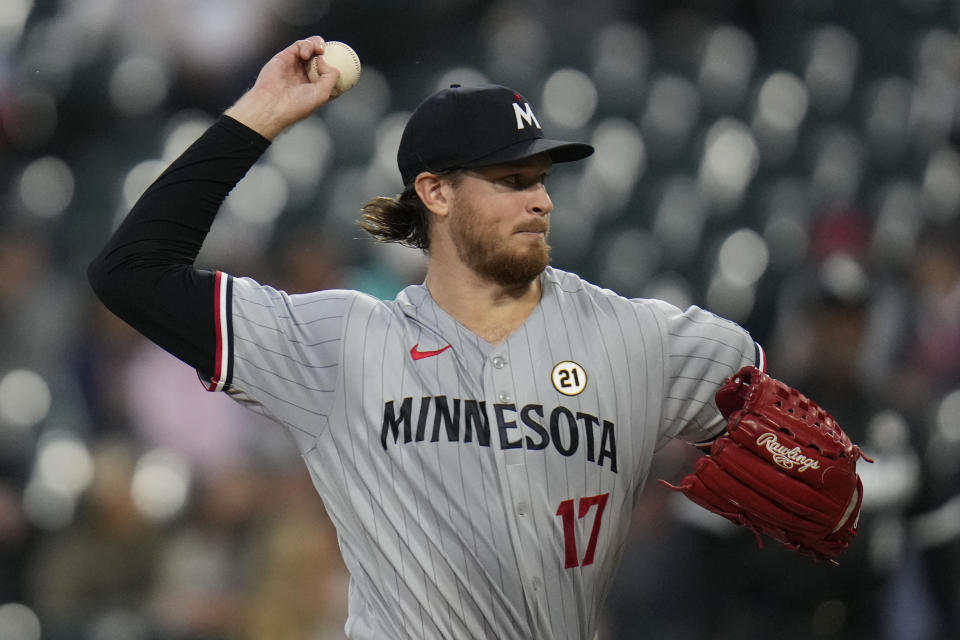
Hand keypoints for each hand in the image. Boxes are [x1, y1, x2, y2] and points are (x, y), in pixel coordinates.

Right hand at [225, 36, 340, 139]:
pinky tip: (307, 53)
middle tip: (330, 52)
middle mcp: (306, 75)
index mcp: (315, 87)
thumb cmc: (296, 104)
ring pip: (311, 48)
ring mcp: (296, 65)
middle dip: (328, 52)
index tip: (345, 62)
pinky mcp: (285, 57)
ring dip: (317, 45)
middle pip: (321, 58)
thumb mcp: (322, 94)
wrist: (271, 104)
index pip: (330, 73)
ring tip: (319, 50)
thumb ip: (330, 76)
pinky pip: (299, 45)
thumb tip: (325, 59)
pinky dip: (306, 45)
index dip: (337, 66)